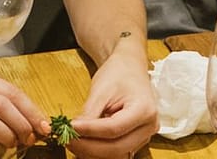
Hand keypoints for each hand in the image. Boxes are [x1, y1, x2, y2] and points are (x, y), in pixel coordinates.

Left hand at [69, 43, 158, 158]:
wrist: (130, 67)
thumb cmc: (119, 73)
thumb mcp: (101, 89)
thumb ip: (89, 113)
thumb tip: (74, 131)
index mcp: (144, 110)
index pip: (113, 129)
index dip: (89, 131)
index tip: (70, 127)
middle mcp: (149, 127)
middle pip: (117, 148)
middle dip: (89, 147)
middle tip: (68, 139)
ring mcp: (144, 136)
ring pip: (117, 154)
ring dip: (93, 151)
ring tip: (74, 140)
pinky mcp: (136, 140)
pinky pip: (117, 151)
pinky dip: (100, 150)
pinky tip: (85, 142)